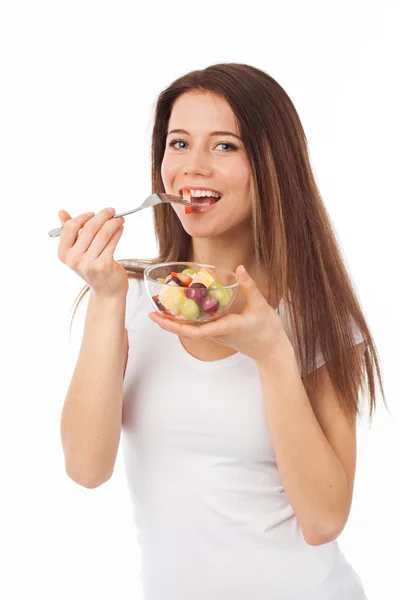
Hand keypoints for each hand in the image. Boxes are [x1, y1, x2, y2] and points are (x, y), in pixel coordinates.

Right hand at [57, 207, 127, 298]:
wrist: (106, 291)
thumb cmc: (92, 268)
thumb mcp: (77, 252)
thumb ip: (69, 232)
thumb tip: (62, 212)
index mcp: (64, 254)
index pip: (70, 228)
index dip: (82, 217)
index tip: (93, 213)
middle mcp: (74, 260)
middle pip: (88, 228)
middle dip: (102, 216)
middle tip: (111, 211)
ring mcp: (89, 263)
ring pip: (102, 234)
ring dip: (113, 223)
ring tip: (119, 219)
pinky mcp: (104, 265)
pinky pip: (112, 242)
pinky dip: (118, 232)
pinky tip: (120, 228)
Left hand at [148, 265, 290, 363]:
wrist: (272, 350)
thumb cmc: (268, 330)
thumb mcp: (261, 305)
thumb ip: (250, 286)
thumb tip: (240, 267)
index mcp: (226, 327)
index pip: (197, 331)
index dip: (177, 326)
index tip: (162, 320)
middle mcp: (218, 333)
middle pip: (187, 332)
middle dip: (168, 324)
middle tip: (151, 314)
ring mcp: (217, 335)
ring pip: (191, 331)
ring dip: (174, 323)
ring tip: (159, 311)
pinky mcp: (218, 333)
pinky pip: (198, 328)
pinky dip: (185, 321)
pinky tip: (179, 311)